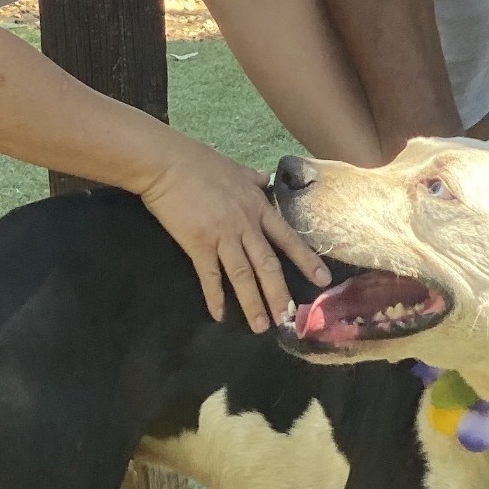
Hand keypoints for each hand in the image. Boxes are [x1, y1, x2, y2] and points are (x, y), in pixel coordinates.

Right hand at [139, 137, 330, 331]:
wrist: (165, 162)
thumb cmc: (198, 161)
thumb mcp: (235, 168)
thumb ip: (253, 179)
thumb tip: (266, 179)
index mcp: (257, 206)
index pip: (287, 237)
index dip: (306, 260)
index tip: (323, 280)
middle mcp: (245, 224)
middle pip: (268, 264)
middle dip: (280, 294)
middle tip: (289, 319)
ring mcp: (222, 235)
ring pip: (243, 275)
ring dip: (253, 303)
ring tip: (261, 326)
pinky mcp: (198, 243)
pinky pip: (209, 275)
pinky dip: (214, 296)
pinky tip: (218, 316)